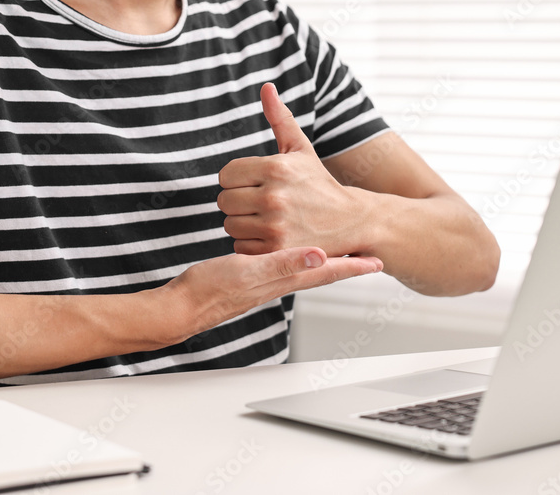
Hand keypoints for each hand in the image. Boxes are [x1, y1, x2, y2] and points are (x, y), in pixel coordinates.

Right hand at [160, 247, 382, 340]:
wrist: (181, 306)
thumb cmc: (210, 290)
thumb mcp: (249, 271)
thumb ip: (283, 263)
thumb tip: (319, 254)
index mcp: (283, 278)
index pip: (327, 271)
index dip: (353, 266)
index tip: (377, 262)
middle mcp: (279, 281)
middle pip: (322, 272)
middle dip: (347, 264)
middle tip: (369, 257)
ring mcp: (265, 281)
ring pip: (305, 269)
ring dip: (326, 261)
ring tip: (341, 253)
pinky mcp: (250, 277)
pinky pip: (284, 265)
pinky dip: (298, 257)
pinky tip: (294, 254)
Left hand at [218, 83, 363, 255]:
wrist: (351, 221)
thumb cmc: (319, 183)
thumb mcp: (301, 149)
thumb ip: (280, 118)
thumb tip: (266, 87)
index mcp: (276, 167)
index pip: (225, 174)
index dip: (237, 179)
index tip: (254, 183)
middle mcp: (273, 196)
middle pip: (224, 200)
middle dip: (238, 202)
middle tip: (261, 203)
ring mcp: (275, 226)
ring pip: (229, 225)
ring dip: (243, 224)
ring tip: (267, 219)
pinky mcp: (276, 251)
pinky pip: (240, 246)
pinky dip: (250, 244)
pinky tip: (271, 236)